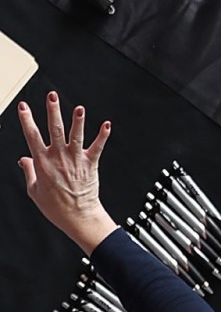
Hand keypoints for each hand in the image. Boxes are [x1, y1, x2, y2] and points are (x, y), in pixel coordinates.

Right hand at [17, 93, 116, 253]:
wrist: (77, 216)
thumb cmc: (55, 206)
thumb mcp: (34, 190)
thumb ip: (29, 171)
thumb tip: (23, 159)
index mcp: (42, 163)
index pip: (32, 136)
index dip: (26, 120)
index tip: (23, 106)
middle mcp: (59, 158)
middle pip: (54, 130)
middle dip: (52, 111)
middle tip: (51, 96)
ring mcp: (75, 160)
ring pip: (76, 136)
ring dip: (78, 120)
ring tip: (79, 107)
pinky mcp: (90, 164)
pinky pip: (98, 147)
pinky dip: (103, 135)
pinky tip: (106, 125)